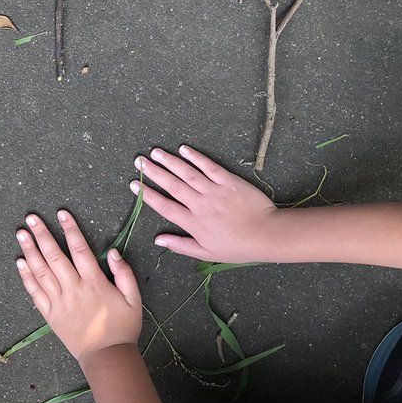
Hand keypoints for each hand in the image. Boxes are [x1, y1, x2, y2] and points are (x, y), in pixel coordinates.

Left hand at [15, 211, 141, 369]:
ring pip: (41, 271)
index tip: (61, 214)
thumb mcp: (134, 299)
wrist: (106, 356)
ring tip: (20, 234)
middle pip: (55, 256)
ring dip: (30, 251)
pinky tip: (19, 262)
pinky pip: (35, 292)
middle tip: (30, 218)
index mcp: (94, 283)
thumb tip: (113, 252)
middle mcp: (73, 289)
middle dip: (42, 235)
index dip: (70, 230)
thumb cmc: (122, 327)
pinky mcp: (49, 314)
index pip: (80, 249)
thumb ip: (124, 273)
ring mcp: (59, 301)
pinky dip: (26, 276)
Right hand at [133, 145, 277, 263]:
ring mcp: (214, 190)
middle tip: (139, 161)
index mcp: (192, 223)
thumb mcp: (206, 253)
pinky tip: (183, 150)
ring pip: (187, 173)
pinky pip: (209, 166)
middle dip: (153, 172)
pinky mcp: (228, 181)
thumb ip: (180, 245)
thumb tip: (158, 240)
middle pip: (172, 185)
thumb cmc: (237, 247)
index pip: (164, 206)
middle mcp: (199, 204)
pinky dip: (195, 157)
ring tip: (155, 152)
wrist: (267, 234)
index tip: (134, 184)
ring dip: (169, 161)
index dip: (147, 194)